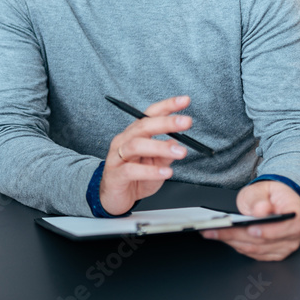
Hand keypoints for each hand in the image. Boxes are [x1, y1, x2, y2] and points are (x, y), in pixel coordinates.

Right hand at [98, 95, 191, 214]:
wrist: (114, 199)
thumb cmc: (135, 179)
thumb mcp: (156, 165)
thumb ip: (165, 154)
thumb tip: (176, 142)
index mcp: (135, 134)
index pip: (149, 114)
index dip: (166, 106)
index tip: (184, 101)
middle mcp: (124, 141)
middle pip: (143, 126)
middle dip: (166, 122)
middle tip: (186, 122)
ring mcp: (117, 157)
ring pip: (136, 145)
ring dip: (160, 147)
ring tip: (180, 152)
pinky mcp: (115, 175)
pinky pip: (131, 170)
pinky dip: (151, 171)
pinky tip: (165, 172)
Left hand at [201, 180, 299, 260]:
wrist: (273, 201)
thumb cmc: (268, 195)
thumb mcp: (261, 189)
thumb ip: (259, 199)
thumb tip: (261, 210)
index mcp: (294, 214)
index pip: (287, 227)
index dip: (268, 231)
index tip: (250, 229)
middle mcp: (294, 233)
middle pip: (265, 241)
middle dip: (237, 235)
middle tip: (215, 229)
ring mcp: (285, 245)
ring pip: (257, 249)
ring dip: (233, 242)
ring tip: (213, 232)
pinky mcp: (275, 253)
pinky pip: (254, 254)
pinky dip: (237, 246)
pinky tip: (224, 238)